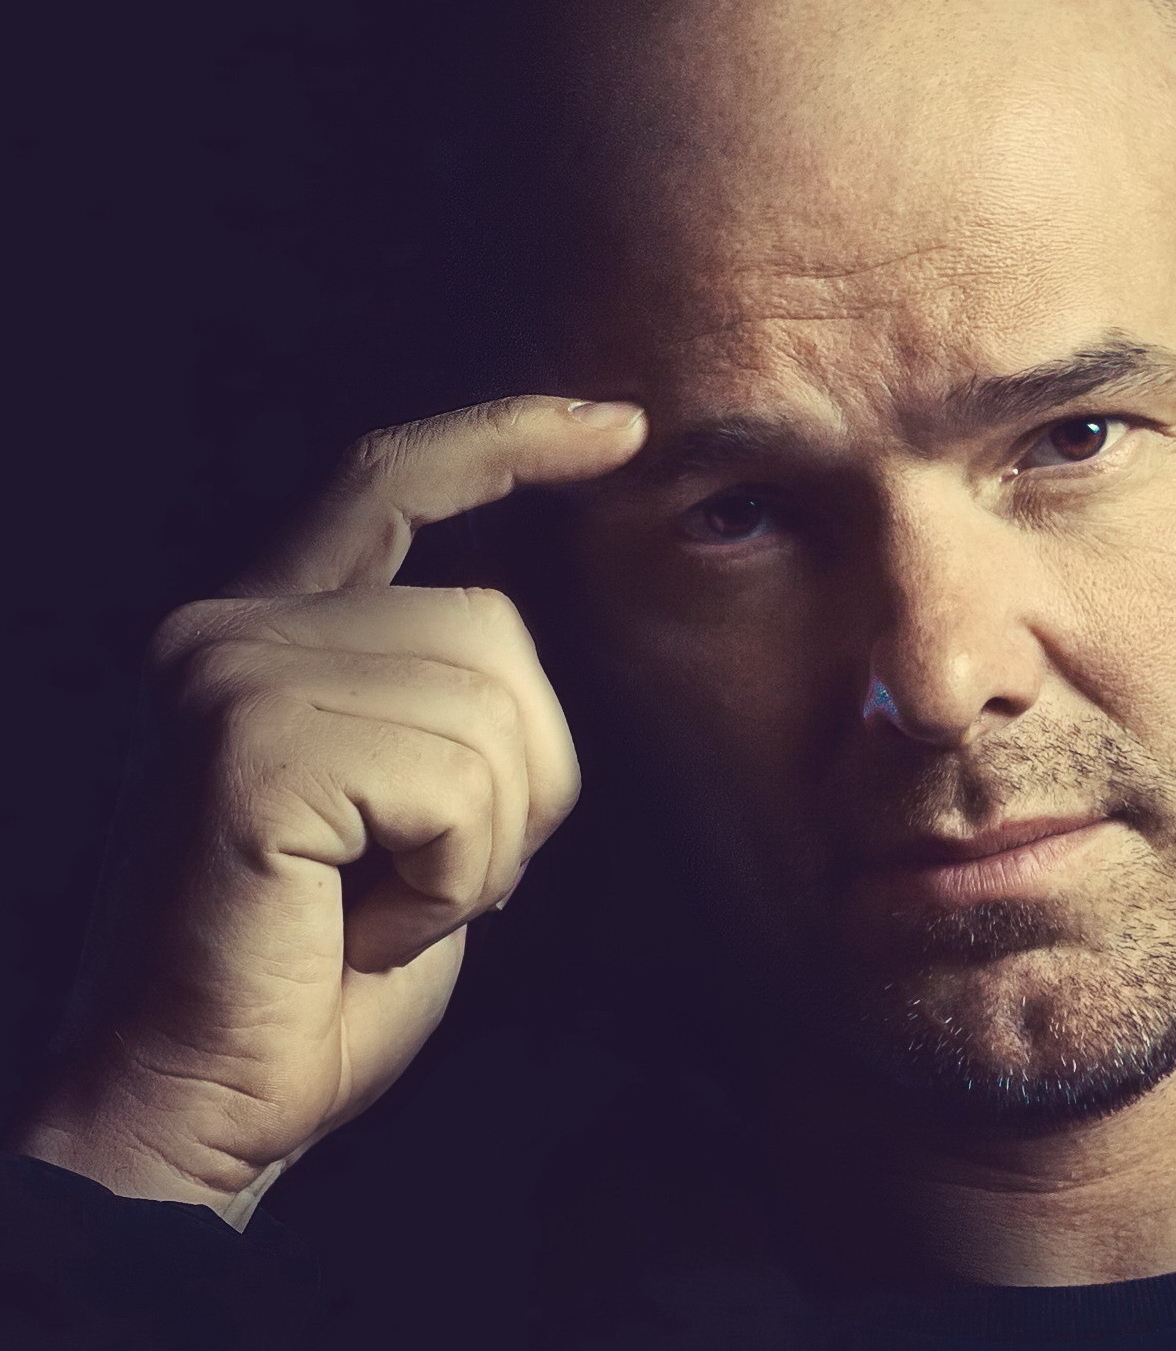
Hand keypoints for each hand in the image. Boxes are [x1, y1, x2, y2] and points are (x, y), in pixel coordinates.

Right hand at [7, 395, 646, 1220]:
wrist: (191, 1114)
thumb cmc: (315, 974)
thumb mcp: (403, 808)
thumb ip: (443, 700)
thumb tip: (530, 637)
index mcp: (267, 631)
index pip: (393, 478)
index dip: (513, 436)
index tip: (620, 424)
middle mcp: (231, 626)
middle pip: (493, 623)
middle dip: (523, 770)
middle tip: (431, 877)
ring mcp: (229, 674)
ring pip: (493, 700)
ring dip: (487, 837)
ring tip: (386, 903)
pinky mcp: (248, 746)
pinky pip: (459, 780)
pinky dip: (456, 875)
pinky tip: (370, 925)